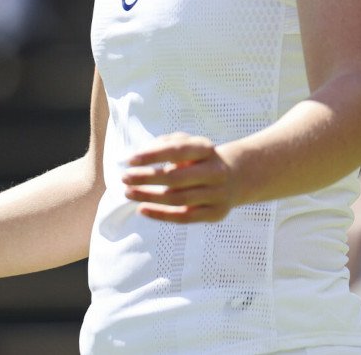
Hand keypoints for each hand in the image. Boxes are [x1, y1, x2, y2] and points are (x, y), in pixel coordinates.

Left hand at [121, 133, 241, 222]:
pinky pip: (184, 217)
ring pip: (178, 199)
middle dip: (147, 178)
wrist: (235, 177)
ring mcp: (218, 194)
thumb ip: (165, 144)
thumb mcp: (187, 143)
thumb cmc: (199, 158)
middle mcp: (215, 171)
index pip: (178, 150)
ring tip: (128, 193)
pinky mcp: (216, 213)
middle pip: (176, 178)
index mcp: (206, 149)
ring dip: (149, 197)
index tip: (130, 160)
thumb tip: (140, 155)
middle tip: (124, 178)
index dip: (153, 155)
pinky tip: (141, 209)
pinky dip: (160, 215)